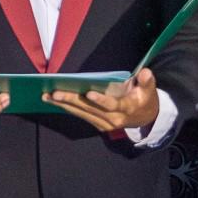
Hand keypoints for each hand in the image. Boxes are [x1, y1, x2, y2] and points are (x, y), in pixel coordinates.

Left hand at [45, 68, 162, 133]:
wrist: (146, 118)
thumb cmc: (145, 98)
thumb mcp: (149, 89)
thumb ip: (147, 81)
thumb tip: (145, 73)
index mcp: (126, 108)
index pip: (111, 105)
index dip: (100, 100)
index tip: (88, 92)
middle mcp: (114, 119)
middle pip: (90, 109)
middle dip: (71, 100)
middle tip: (53, 93)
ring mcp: (105, 124)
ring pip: (82, 113)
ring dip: (64, 105)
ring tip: (47, 97)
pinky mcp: (98, 125)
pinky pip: (81, 116)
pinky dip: (68, 108)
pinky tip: (55, 102)